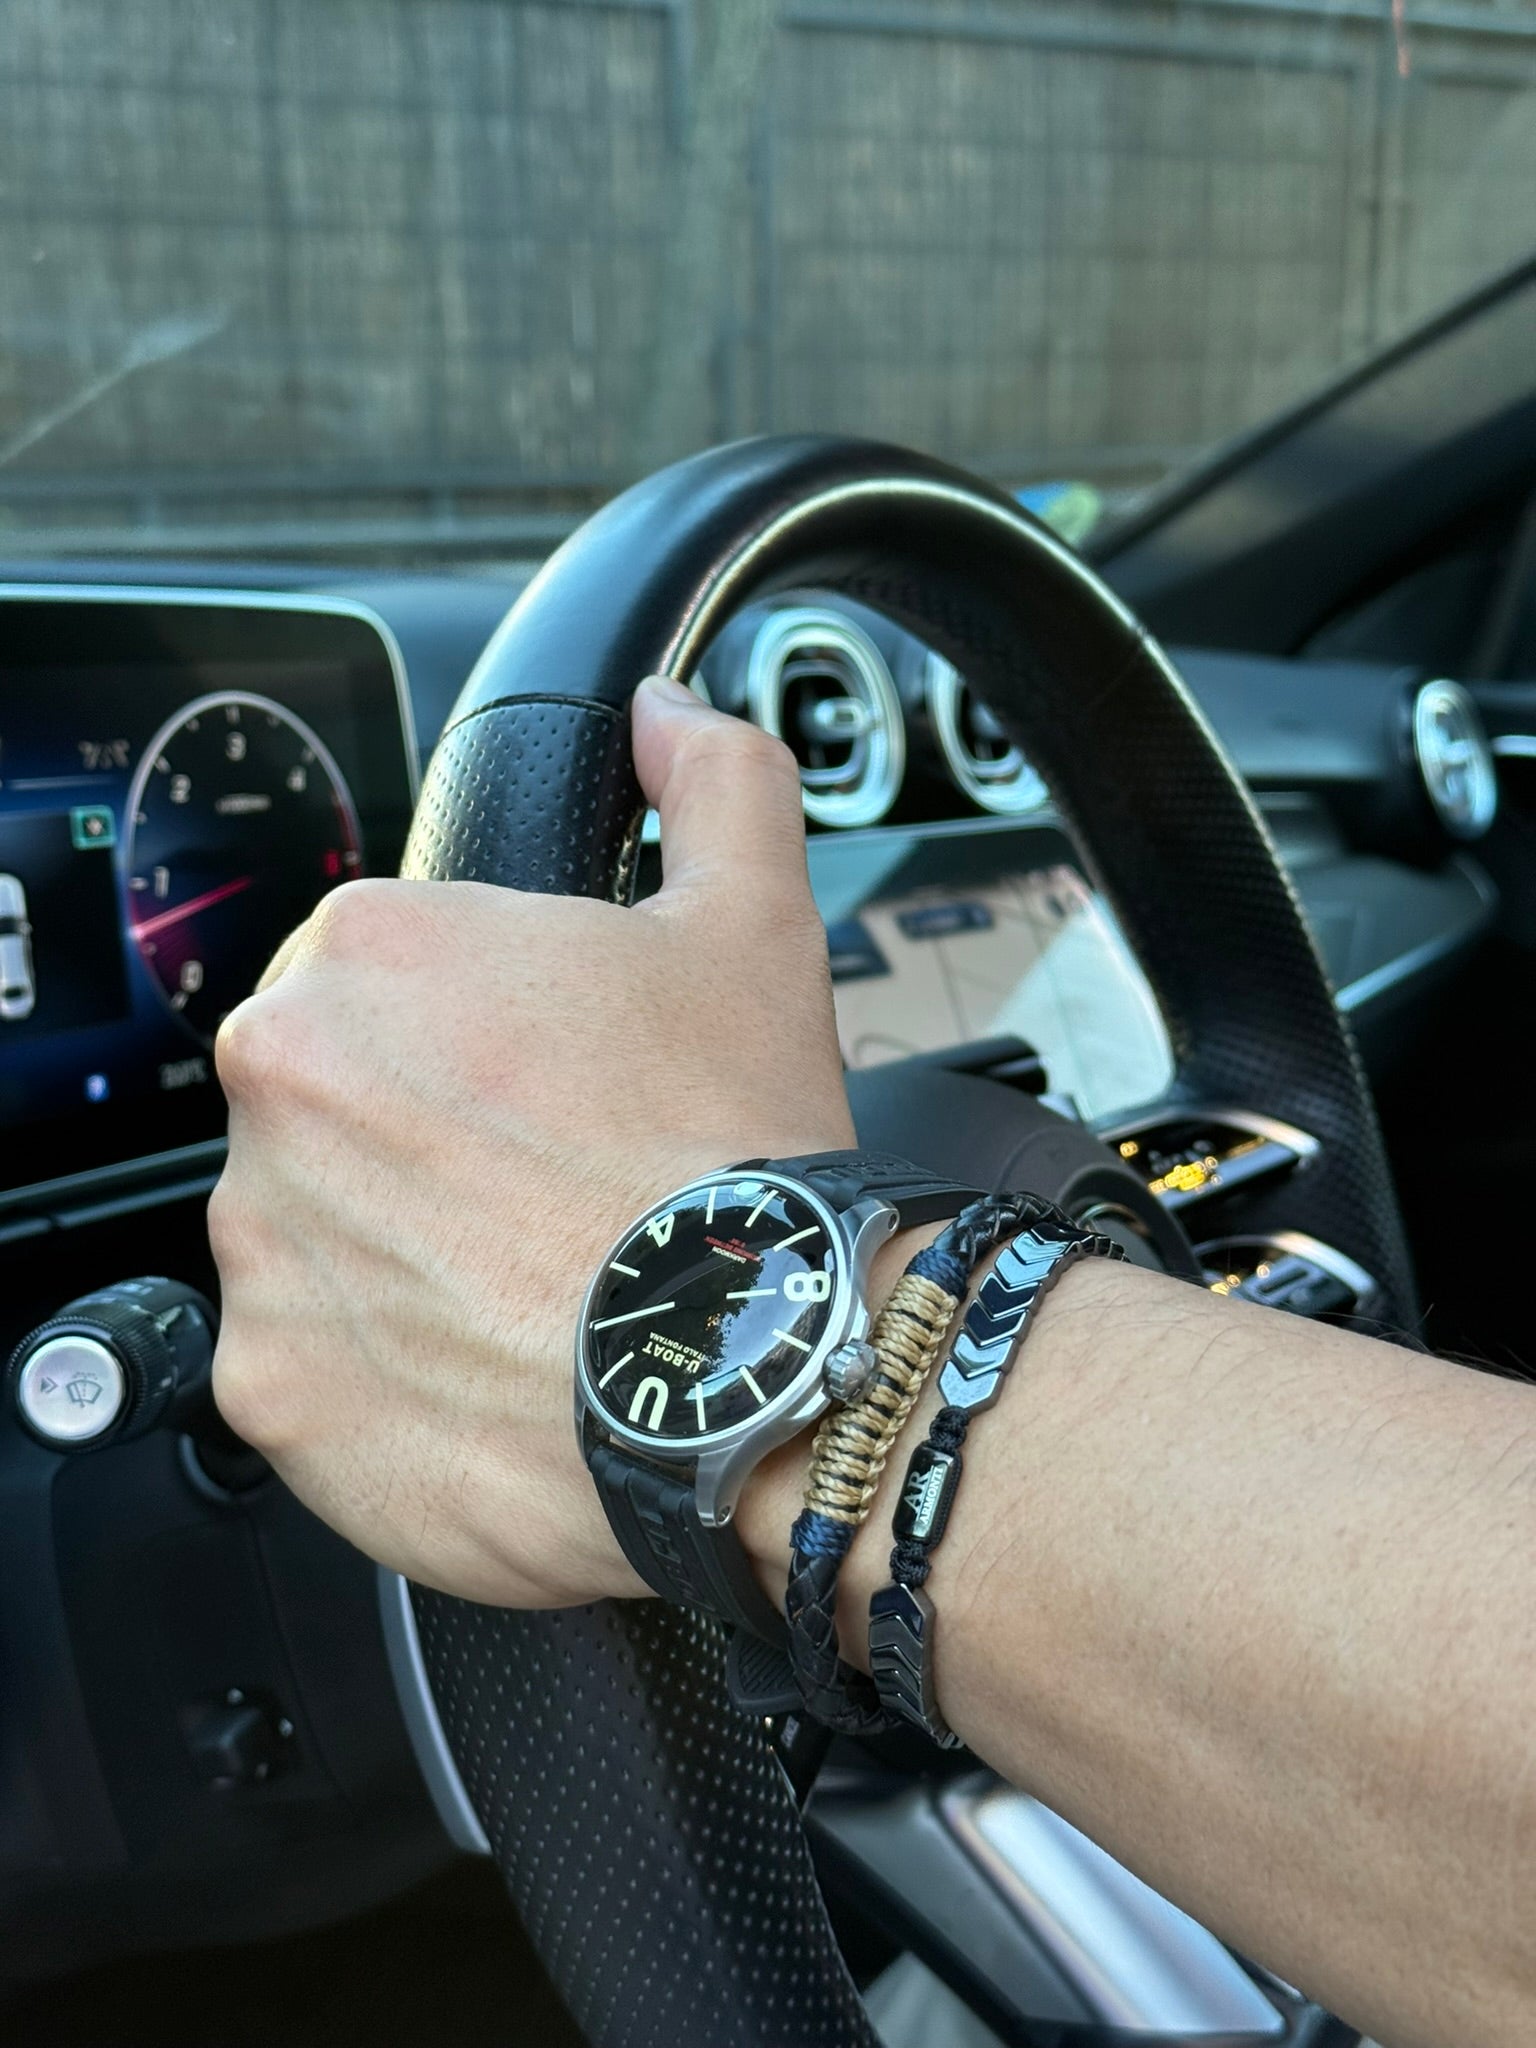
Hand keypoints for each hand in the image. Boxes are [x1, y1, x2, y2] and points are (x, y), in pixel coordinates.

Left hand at [209, 676, 854, 1607]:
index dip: (483, 1035)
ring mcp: (262, 1239)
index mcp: (370, 949)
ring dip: (398, 1249)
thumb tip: (670, 717)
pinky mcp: (269, 1382)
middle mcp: (283, 1079)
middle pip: (342, 1100)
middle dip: (428, 1136)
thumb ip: (712, 786)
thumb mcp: (755, 928)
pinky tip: (492, 1366)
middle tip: (546, 1187)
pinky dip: (383, 1370)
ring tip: (529, 1283)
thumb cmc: (738, 1152)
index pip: (391, 977)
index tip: (544, 1088)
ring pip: (317, 1228)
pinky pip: (311, 1360)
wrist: (752, 1375)